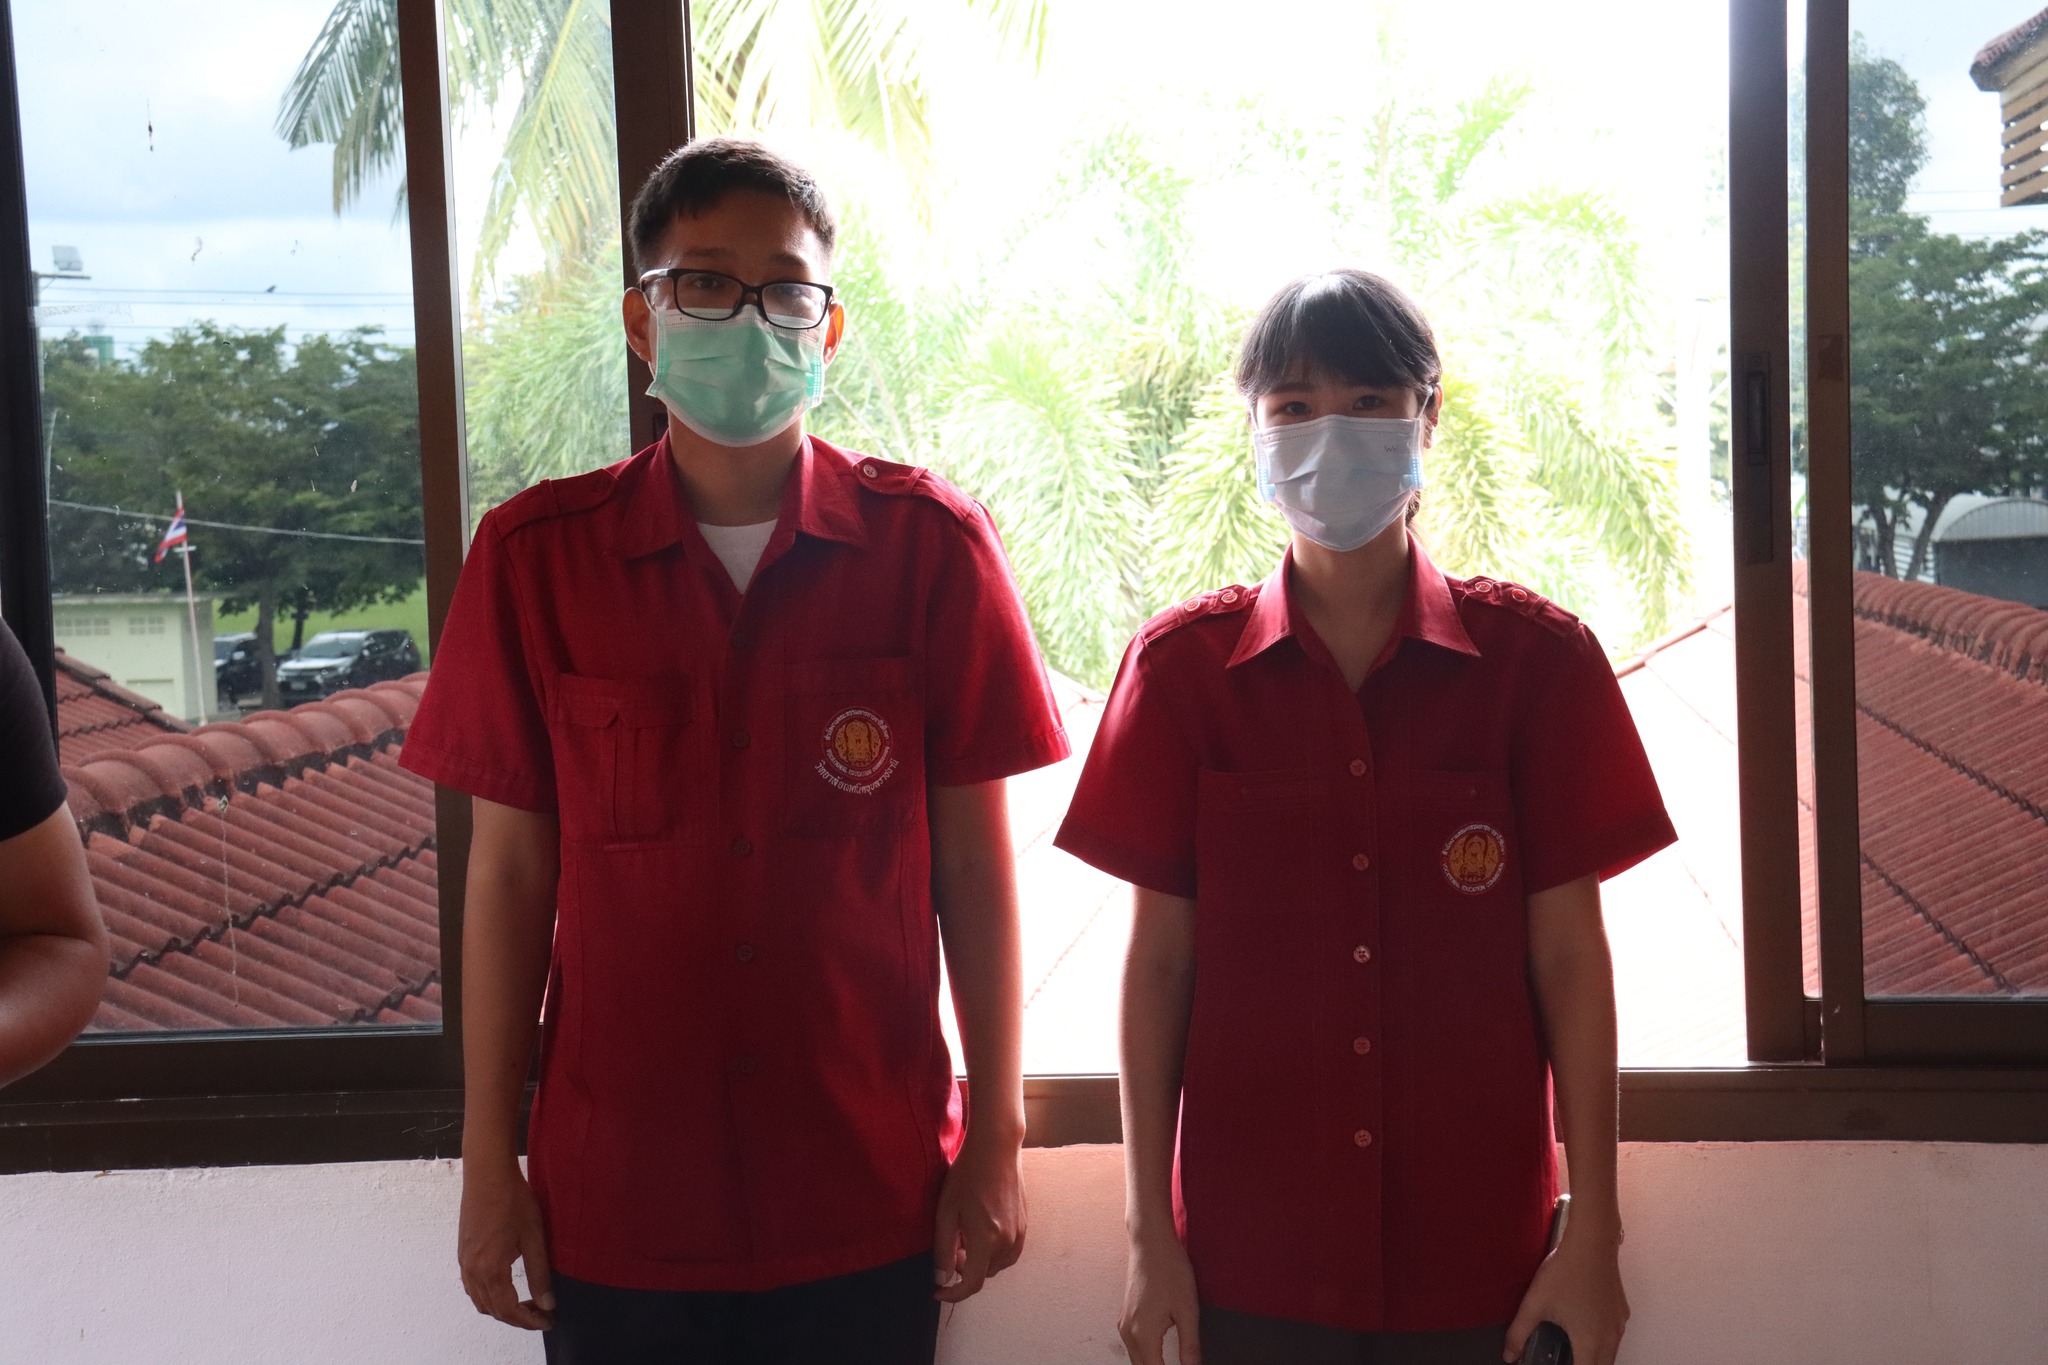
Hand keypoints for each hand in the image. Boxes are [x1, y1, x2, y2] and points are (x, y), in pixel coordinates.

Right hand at [458, 1155, 554, 1329]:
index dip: (529, 1321)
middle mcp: (472, 1271)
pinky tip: (507, 1287)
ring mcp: (464, 1262)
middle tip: (542, 1313)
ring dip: (502, 1308)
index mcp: (490, 1269)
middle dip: (517, 1318)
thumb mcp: (533, 1238)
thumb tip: (547, 1303)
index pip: (508, 1310)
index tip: (548, 1321)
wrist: (487, 1173)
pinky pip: (473, 1287)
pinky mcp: (463, 1253)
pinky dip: (489, 1296)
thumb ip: (539, 1273)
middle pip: (493, 1310)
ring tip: (527, 1303)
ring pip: (480, 1301)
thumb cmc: (514, 1201)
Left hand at [932, 1132, 1026, 1301]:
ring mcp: (1020, 1234)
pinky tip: (981, 1232)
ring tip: (965, 1238)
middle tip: (950, 1249)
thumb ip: (943, 1249)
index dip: (953, 1294)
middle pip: (984, 1274)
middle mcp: (1007, 1242)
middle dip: (964, 1270)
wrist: (996, 1148)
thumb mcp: (946, 1212)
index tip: (938, 1291)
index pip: (972, 1283)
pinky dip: (993, 1253)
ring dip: (979, 1262)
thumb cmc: (967, 1175)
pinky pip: (1009, 1252)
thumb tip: (941, 1277)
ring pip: (997, 1265)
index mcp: (986, 1239)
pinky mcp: (1025, 1225)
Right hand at [1119, 1230, 1200, 1364]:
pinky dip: (1145, 1356)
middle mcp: (1128, 1332)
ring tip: (1169, 1362)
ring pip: (1136, 1359)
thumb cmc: (1169, 1269)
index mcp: (1143, 1334)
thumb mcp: (1187, 1310)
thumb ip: (1190, 1346)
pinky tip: (1158, 1354)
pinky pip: (1132, 1346)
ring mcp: (1124, 1323)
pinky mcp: (1125, 1315)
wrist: (1151, 1242)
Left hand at [1503, 1229, 1627, 1364]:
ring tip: (1573, 1354)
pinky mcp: (1622, 1312)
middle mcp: (1610, 1337)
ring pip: (1610, 1355)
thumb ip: (1518, 1333)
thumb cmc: (1564, 1272)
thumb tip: (1509, 1355)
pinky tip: (1583, 1330)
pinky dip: (1602, 1344)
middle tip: (1564, 1361)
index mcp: (1589, 1341)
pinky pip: (1615, 1338)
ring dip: (1594, 1359)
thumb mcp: (1535, 1303)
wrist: (1591, 1243)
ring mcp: (1619, 1324)